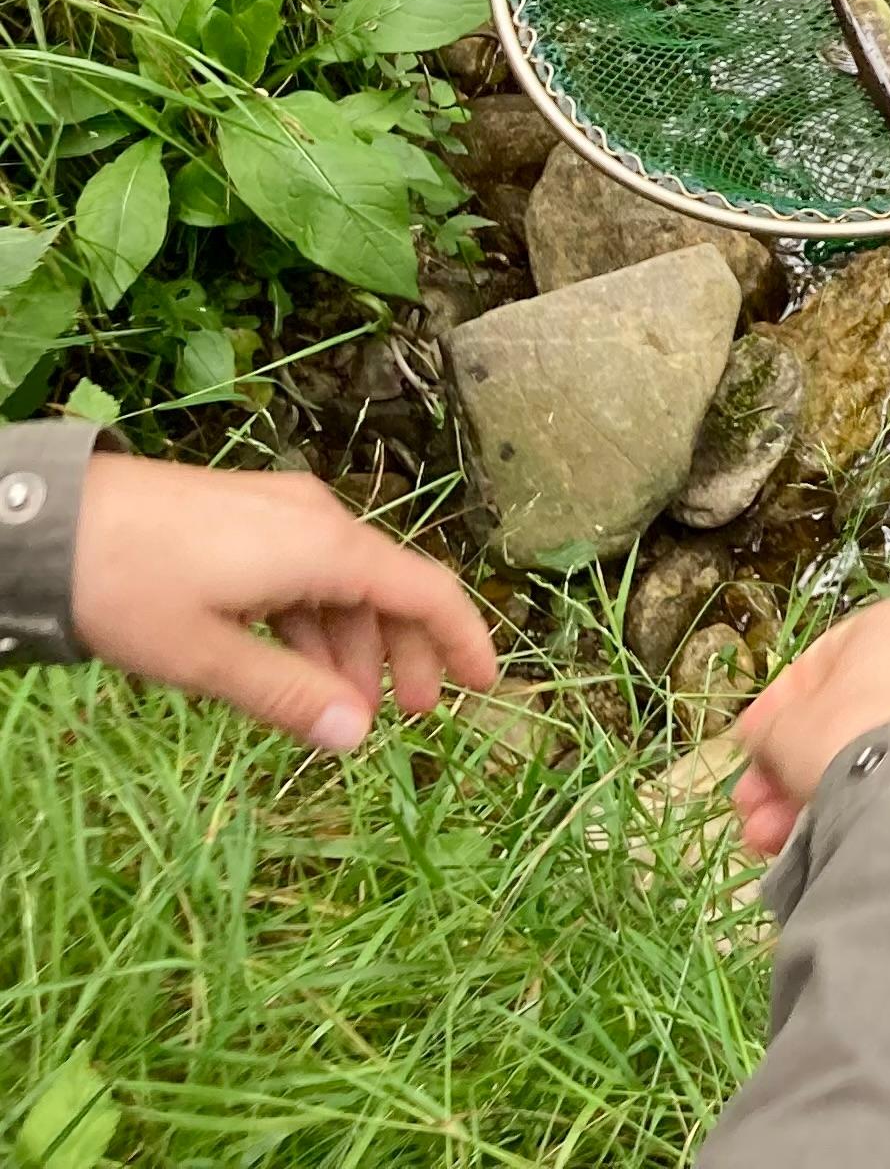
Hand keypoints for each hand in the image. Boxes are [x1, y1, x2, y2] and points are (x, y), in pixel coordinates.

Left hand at [68, 453, 498, 751]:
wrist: (46, 517)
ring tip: (334, 705)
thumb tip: (358, 736)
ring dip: (348, 646)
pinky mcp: (246, 516)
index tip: (484, 687)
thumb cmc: (128, 586)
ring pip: (341, 585)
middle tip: (399, 719)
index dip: (463, 640)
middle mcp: (318, 519)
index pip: (426, 590)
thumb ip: (287, 696)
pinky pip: (304, 572)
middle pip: (388, 589)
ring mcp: (281, 512)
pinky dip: (310, 622)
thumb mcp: (205, 657)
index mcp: (325, 548)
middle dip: (401, 655)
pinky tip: (288, 661)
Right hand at [730, 595, 889, 859]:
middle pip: (856, 715)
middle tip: (757, 803)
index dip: (779, 708)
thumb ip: (773, 726)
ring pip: (887, 754)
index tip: (752, 745)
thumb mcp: (783, 728)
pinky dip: (873, 808)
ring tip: (773, 839)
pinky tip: (819, 846)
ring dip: (822, 794)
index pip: (828, 659)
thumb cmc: (846, 738)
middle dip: (797, 763)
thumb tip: (769, 738)